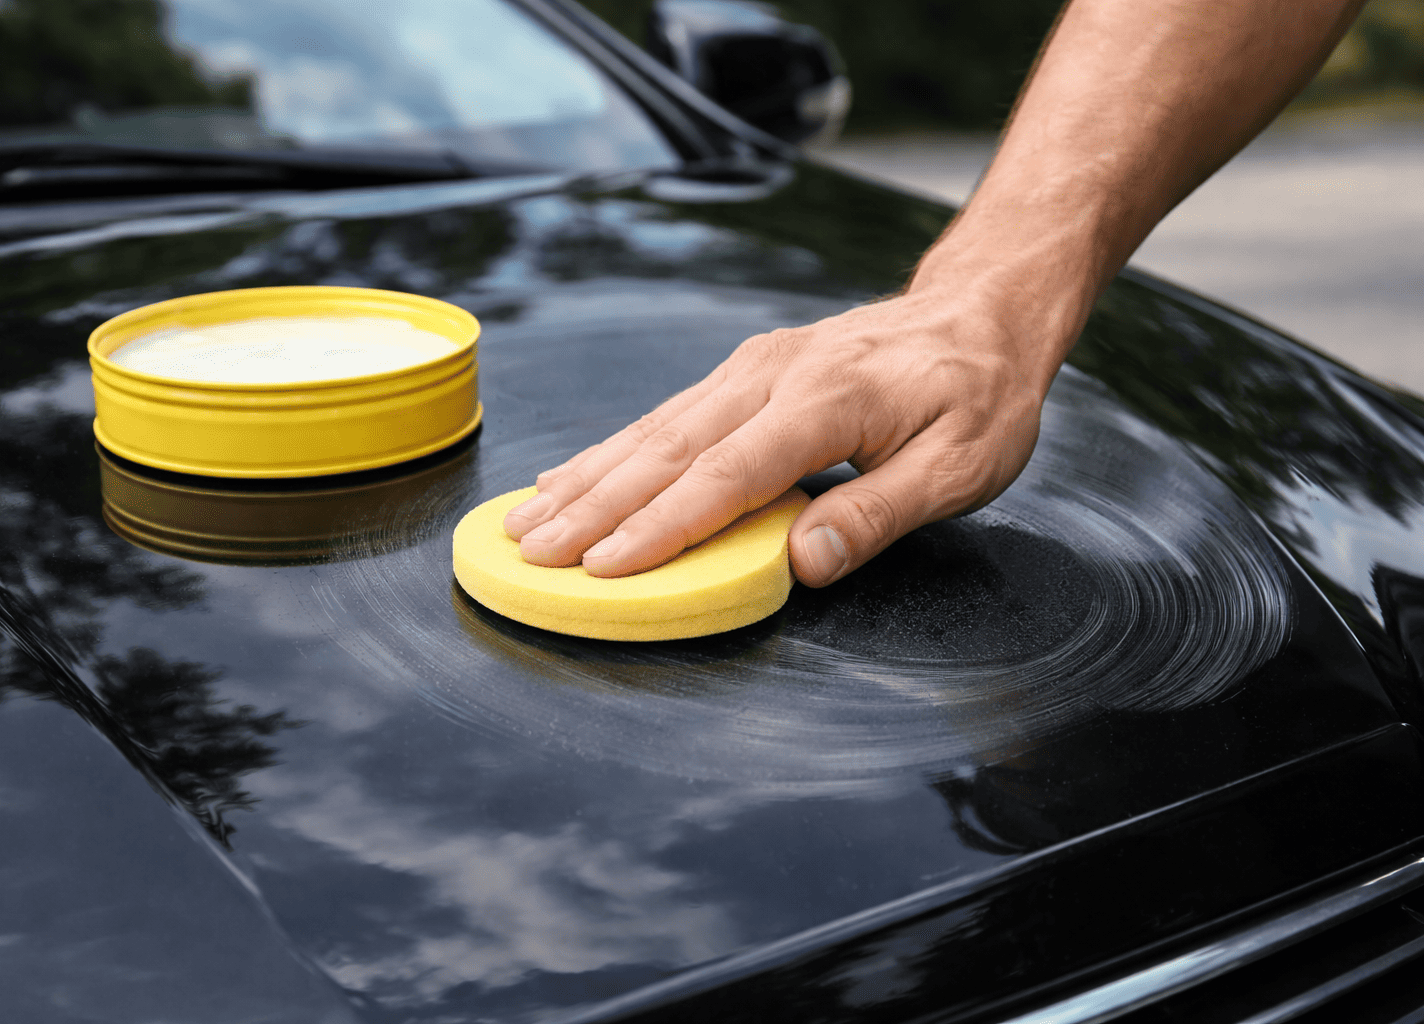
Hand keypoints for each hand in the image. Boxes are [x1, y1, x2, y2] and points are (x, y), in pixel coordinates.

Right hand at [501, 272, 1071, 586]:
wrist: (980, 311)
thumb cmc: (979, 394)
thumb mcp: (961, 467)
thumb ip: (879, 514)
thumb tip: (803, 564)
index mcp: (825, 401)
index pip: (726, 474)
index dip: (661, 526)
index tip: (603, 566)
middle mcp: (773, 375)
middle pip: (668, 449)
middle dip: (594, 505)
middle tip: (531, 549)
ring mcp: (752, 367)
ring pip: (654, 429)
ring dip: (587, 477)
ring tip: (527, 517)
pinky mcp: (746, 370)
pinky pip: (667, 415)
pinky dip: (613, 449)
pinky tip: (572, 474)